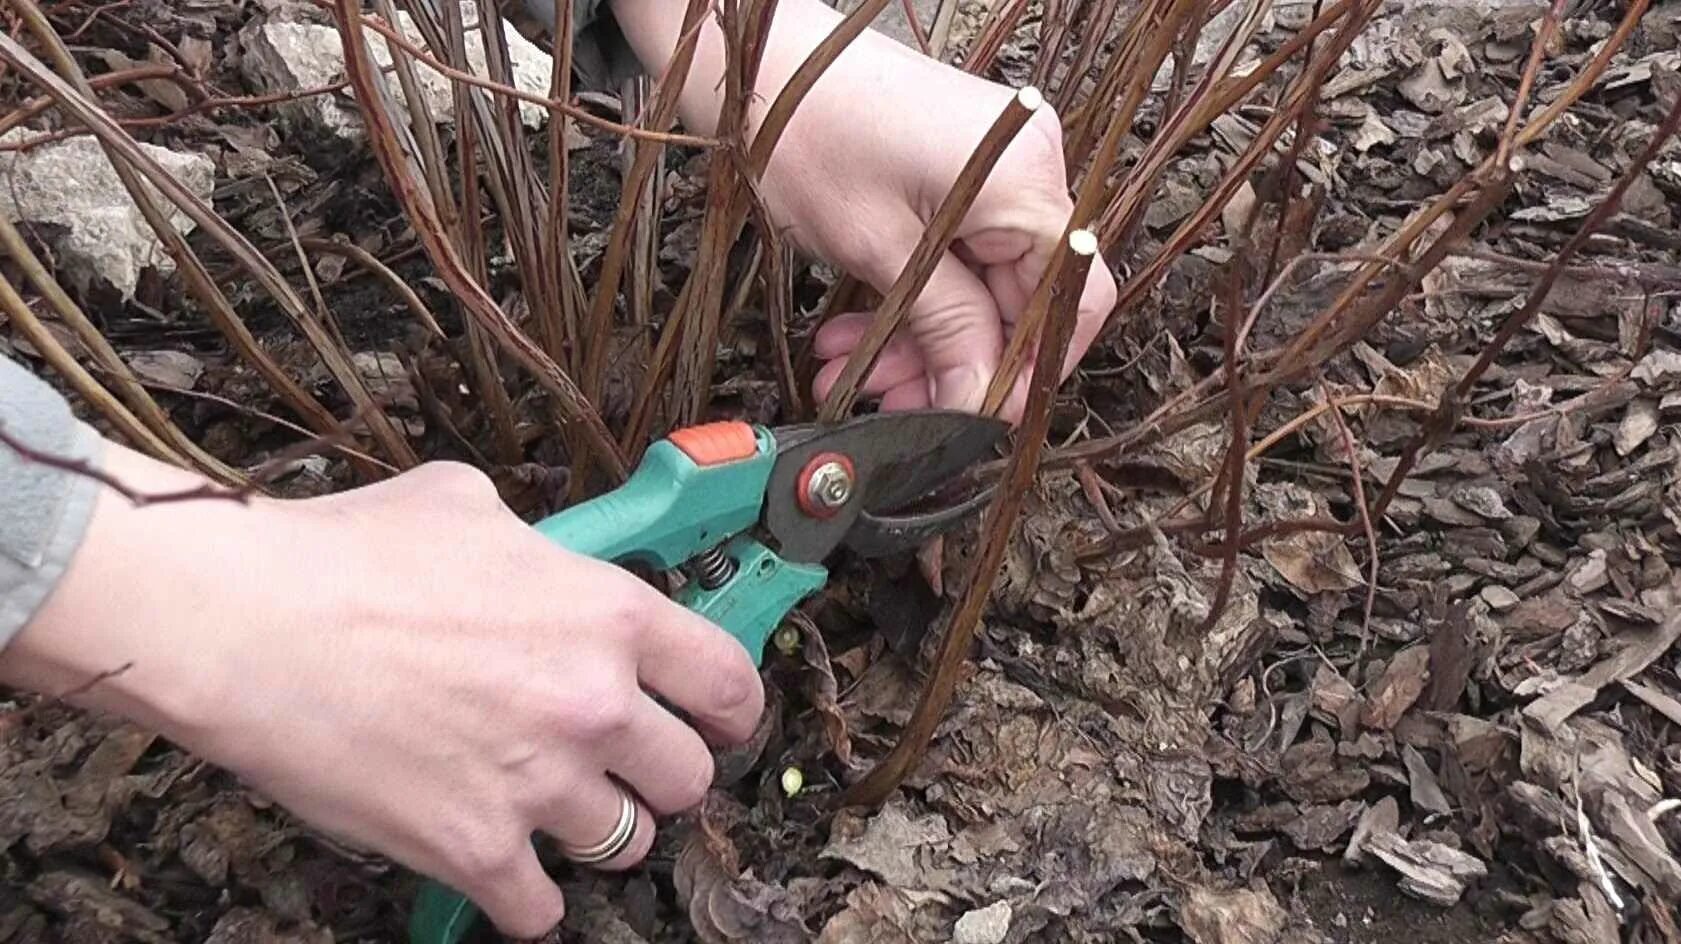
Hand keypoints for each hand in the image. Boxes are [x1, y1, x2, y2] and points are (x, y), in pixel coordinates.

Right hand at [0, 444, 763, 938]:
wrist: (245, 624)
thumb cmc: (346, 555)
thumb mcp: (470, 507)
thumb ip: (540, 548)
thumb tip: (545, 559)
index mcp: (609, 616)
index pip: (730, 683)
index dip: (729, 709)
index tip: (713, 719)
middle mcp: (594, 705)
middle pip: (690, 778)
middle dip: (659, 774)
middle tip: (618, 765)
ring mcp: (540, 785)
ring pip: (628, 844)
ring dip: (598, 830)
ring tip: (553, 808)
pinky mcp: (475, 850)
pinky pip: (540, 910)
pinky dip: (525, 896)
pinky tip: (501, 865)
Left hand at [610, 0, 1118, 421]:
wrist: (754, 61)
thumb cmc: (807, 133)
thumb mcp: (880, 251)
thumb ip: (946, 330)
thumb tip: (982, 402)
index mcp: (1024, 179)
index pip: (1073, 299)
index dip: (1031, 370)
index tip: (979, 417)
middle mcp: (1027, 166)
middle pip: (1020, 298)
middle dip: (955, 361)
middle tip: (894, 404)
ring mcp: (995, 165)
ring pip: (980, 286)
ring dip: (921, 339)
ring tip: (854, 373)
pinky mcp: (959, 170)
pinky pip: (955, 255)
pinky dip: (912, 299)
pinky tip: (856, 335)